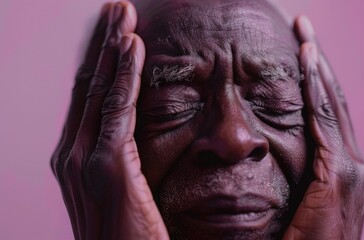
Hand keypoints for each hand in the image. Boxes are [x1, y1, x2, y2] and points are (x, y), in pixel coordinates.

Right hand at [50, 2, 168, 238]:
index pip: (89, 99)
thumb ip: (121, 162)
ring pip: (100, 89)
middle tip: (117, 10)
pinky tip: (133, 46)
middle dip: (103, 44)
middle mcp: (71, 154)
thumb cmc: (127, 237)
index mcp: (75, 159)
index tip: (117, 34)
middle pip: (89, 85)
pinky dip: (125, 73)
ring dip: (113, 47)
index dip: (101, 62)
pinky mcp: (109, 165)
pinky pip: (118, 107)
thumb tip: (134, 137)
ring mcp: (84, 159)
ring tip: (123, 13)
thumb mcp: (121, 193)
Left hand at [283, 16, 363, 239]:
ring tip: (306, 33)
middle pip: (331, 100)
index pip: (324, 111)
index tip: (298, 47)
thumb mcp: (291, 204)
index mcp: (339, 169)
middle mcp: (353, 164)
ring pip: (331, 104)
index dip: (312, 77)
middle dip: (318, 61)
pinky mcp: (341, 176)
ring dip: (318, 67)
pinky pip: (325, 122)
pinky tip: (307, 62)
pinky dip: (317, 91)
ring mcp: (351, 169)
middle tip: (304, 26)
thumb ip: (285, 175)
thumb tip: (255, 151)